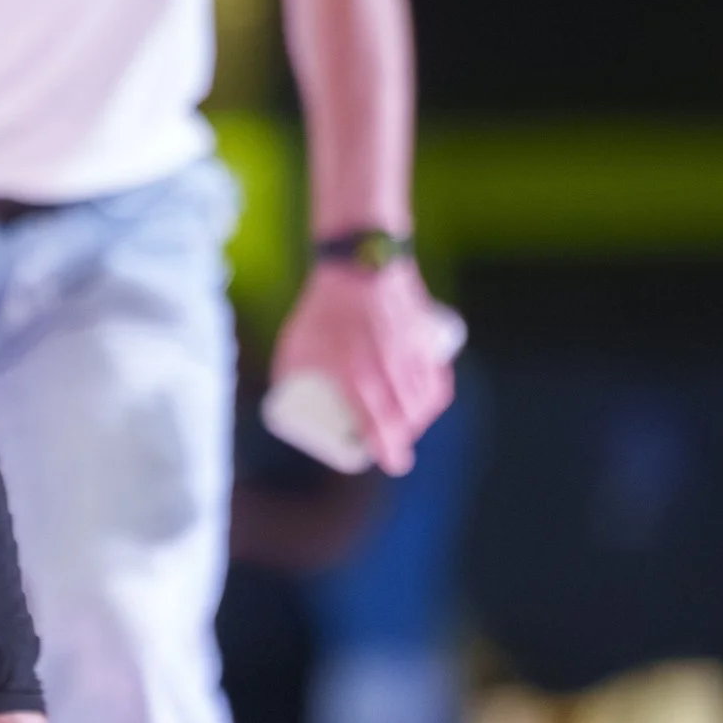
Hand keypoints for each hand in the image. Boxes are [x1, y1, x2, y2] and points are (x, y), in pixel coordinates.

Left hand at [270, 260, 457, 479]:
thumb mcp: (295, 343)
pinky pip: (438, 374)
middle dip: (403, 438)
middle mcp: (384, 363)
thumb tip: (284, 401)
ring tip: (408, 428)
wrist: (356, 260)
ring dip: (420, 420)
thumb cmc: (320, 307)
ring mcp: (407, 349)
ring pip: (424, 398)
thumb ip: (287, 374)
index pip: (377, 422)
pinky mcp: (422, 336)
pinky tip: (432, 402)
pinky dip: (438, 392)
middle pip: (403, 415)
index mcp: (352, 371)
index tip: (393, 462)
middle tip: (393, 447)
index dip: (388, 448)